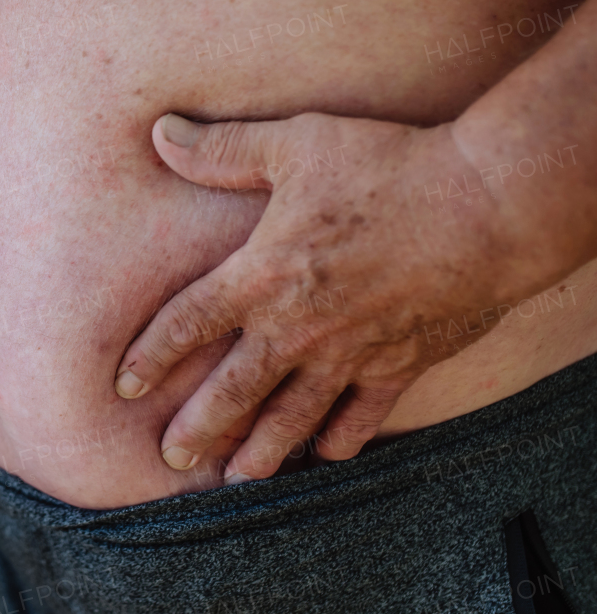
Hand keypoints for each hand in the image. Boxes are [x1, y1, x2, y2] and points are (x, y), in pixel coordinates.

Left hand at [114, 111, 535, 483]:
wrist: (487, 205)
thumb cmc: (388, 168)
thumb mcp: (294, 145)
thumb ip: (222, 151)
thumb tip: (159, 133)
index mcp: (261, 276)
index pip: (188, 324)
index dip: (152, 356)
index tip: (125, 386)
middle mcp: (296, 327)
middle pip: (232, 390)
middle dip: (198, 428)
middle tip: (170, 458)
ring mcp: (348, 353)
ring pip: (292, 417)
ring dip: (260, 451)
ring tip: (235, 480)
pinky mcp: (399, 364)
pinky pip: (361, 415)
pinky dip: (341, 440)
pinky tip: (324, 456)